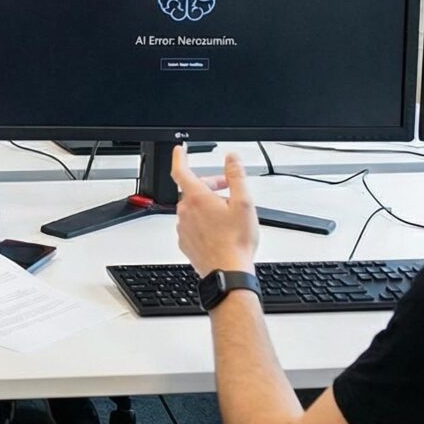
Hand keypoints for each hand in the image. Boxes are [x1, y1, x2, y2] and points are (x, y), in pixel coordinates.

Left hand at [170, 146, 258, 276]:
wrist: (228, 272)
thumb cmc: (236, 241)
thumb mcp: (244, 203)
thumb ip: (236, 176)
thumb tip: (231, 159)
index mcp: (197, 199)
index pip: (181, 170)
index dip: (180, 157)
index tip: (179, 150)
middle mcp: (185, 211)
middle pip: (193, 190)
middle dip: (209, 185)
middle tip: (228, 189)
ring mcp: (183, 228)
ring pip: (193, 208)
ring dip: (207, 205)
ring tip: (228, 214)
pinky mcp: (185, 242)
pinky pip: (192, 225)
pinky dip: (203, 222)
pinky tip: (219, 230)